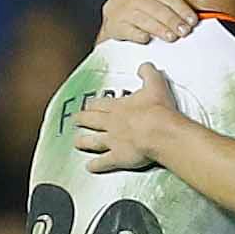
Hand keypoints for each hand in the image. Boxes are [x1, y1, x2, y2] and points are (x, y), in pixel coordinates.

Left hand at [72, 67, 187, 173]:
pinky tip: (89, 167)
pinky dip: (95, 165)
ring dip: (84, 141)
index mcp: (119, 106)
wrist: (159, 130)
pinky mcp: (118, 157)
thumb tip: (144, 66)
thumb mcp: (155, 83)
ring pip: (93, 141)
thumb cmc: (158, 109)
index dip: (94, 104)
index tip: (88, 104)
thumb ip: (148, 73)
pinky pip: (104, 162)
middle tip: (75, 120)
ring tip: (76, 142)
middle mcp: (112, 123)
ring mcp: (113, 141)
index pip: (102, 104)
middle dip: (83, 119)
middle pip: (93, 120)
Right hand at [100, 0, 198, 45]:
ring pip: (144, 21)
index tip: (192, 19)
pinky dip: (138, 35)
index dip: (181, 9)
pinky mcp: (118, 26)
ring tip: (172, 37)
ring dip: (159, 29)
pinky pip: (129, 31)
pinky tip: (148, 39)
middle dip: (173, 21)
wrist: (115, 7)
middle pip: (157, 10)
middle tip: (185, 31)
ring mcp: (126, 12)